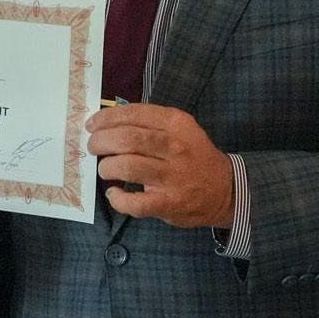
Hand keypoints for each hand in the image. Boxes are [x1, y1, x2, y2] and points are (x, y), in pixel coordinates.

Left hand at [88, 103, 233, 228]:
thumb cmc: (192, 155)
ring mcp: (173, 176)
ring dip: (107, 167)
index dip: (106, 118)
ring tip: (105, 169)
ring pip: (127, 166)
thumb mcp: (179, 130)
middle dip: (101, 142)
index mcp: (176, 124)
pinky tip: (114, 193)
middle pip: (127, 139)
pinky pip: (135, 202)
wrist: (226, 190)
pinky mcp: (170, 203)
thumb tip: (105, 121)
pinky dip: (118, 199)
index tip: (92, 125)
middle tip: (93, 147)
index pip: (134, 114)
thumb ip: (148, 124)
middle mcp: (175, 147)